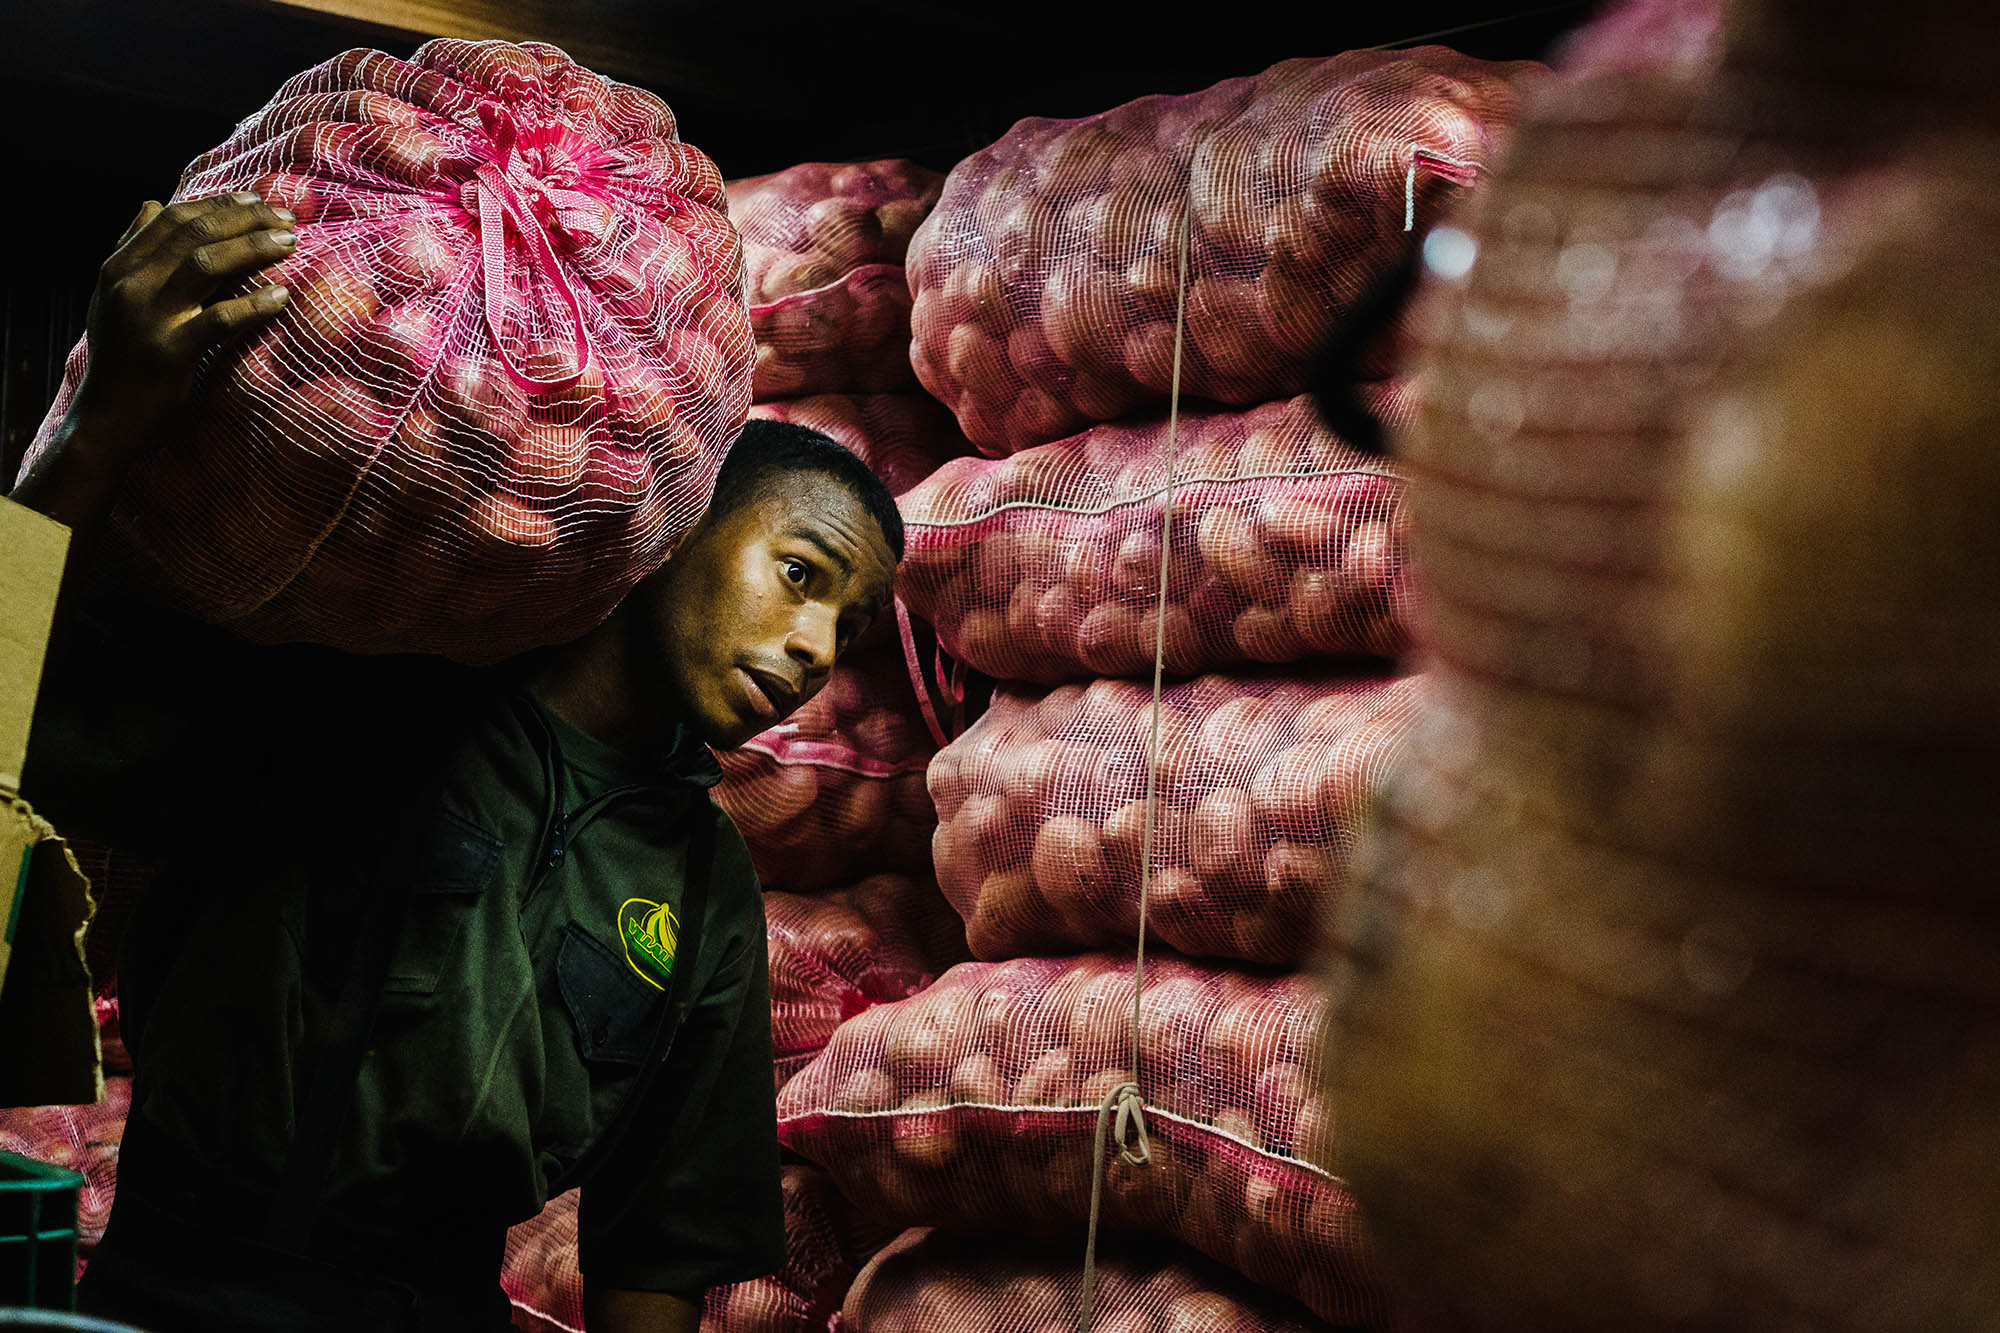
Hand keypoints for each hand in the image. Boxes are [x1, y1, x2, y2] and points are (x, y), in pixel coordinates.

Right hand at [67, 190, 297, 472]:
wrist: (107, 418)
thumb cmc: (122, 357)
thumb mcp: (114, 296)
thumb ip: (134, 251)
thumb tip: (152, 204)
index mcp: (118, 267)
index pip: (172, 219)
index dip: (218, 204)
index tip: (257, 200)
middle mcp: (129, 284)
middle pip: (194, 234)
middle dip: (245, 219)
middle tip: (286, 218)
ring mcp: (149, 317)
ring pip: (206, 265)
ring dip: (254, 248)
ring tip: (290, 243)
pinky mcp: (170, 351)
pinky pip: (219, 319)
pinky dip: (254, 304)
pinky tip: (282, 297)